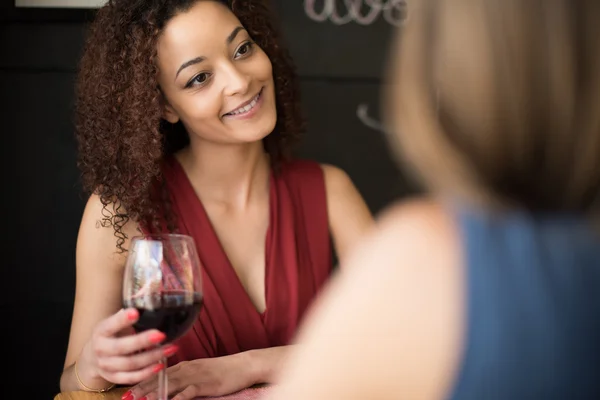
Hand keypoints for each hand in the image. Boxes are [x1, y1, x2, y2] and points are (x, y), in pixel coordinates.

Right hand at [79, 308, 177, 385]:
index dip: (122, 320)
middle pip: (122, 347)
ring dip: (152, 357)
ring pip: (130, 364)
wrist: (92, 358)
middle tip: (161, 334)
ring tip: (171, 348)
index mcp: (101, 331)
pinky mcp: (114, 378)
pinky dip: (146, 373)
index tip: (136, 312)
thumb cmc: (110, 335)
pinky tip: (161, 364)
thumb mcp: (112, 323)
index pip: (110, 325)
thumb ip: (126, 316)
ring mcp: (106, 366)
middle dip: (142, 341)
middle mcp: (101, 350)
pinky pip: (131, 378)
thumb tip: (147, 302)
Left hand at [128, 352, 256, 399]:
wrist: (243, 365)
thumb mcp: (201, 371)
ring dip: (153, 394)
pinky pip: (188, 391)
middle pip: (159, 380)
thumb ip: (185, 377)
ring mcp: (195, 376)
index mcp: (184, 365)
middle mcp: (186, 369)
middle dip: (141, 390)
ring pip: (170, 385)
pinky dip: (177, 398)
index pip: (158, 374)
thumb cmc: (223, 370)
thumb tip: (170, 386)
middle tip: (126, 397)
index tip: (127, 391)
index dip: (142, 383)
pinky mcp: (205, 384)